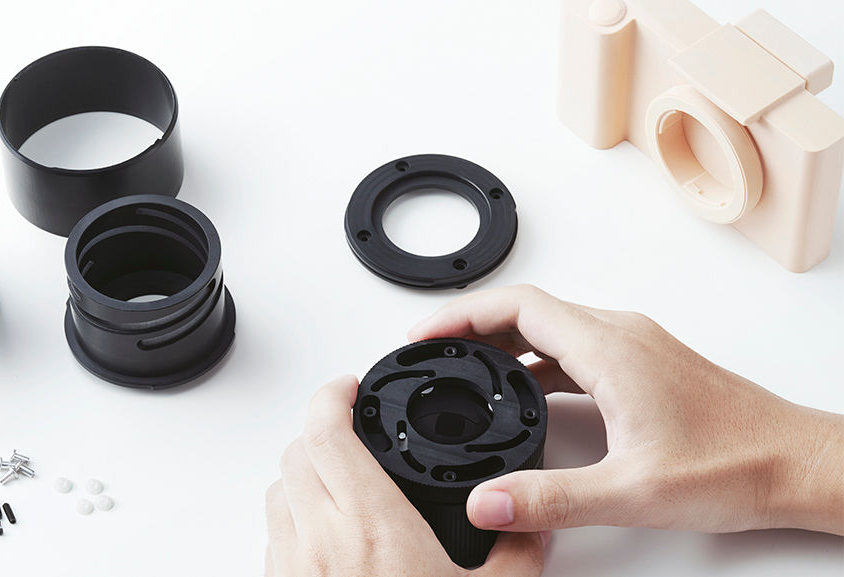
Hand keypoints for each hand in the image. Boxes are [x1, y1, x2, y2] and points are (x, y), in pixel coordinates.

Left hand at [266, 375, 545, 576]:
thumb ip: (520, 552)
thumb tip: (532, 525)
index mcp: (371, 529)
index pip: (326, 431)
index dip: (332, 395)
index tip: (349, 388)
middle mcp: (318, 544)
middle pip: (296, 453)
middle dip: (323, 432)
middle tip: (352, 433)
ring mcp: (292, 572)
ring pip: (279, 494)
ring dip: (305, 476)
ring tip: (342, 484)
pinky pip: (275, 539)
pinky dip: (296, 521)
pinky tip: (331, 540)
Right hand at [409, 285, 843, 535]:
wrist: (796, 463)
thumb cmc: (736, 463)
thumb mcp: (631, 490)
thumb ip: (551, 498)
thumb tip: (488, 502)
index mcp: (610, 349)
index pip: (518, 306)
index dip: (462, 313)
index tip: (426, 333)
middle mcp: (621, 335)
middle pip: (528, 310)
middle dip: (473, 326)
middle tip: (434, 351)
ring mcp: (635, 346)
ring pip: (552, 327)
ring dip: (504, 342)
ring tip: (467, 368)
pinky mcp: (644, 364)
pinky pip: (574, 346)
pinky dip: (536, 360)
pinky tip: (526, 392)